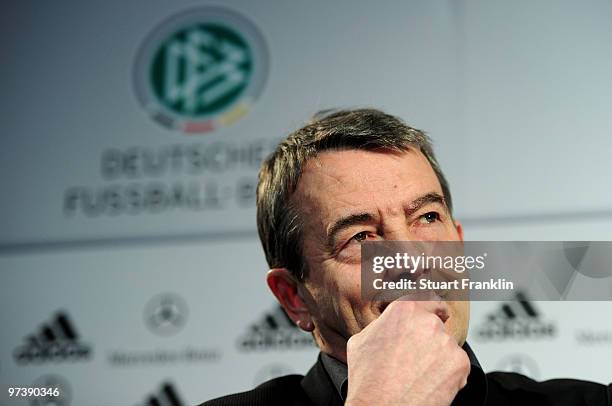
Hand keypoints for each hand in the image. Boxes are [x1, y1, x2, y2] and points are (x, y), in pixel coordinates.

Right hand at [345, 300, 469, 405]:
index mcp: (404, 310)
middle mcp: (428, 321)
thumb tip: (389, 323)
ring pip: (447, 346)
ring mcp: (446, 342)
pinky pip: (457, 365)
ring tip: (418, 375)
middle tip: (415, 358)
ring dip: (438, 357)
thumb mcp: (361, 340)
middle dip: (430, 339)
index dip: (433, 308)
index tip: (437, 313)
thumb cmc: (368, 380)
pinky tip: (429, 383)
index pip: (429, 299)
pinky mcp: (459, 364)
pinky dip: (448, 374)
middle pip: (438, 324)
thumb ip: (383, 324)